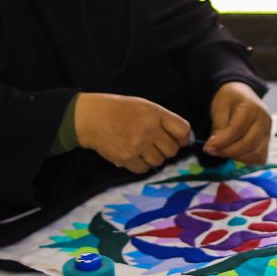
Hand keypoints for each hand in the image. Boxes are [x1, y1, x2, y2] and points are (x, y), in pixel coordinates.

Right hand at [75, 92, 189, 172]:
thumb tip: (185, 140)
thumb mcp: (143, 106)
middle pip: (172, 150)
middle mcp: (148, 129)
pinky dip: (141, 165)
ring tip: (140, 147)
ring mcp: (137, 145)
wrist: (91, 117)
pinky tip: (132, 154)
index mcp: (155, 113)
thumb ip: (164, 120)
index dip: (183, 138)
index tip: (179, 140)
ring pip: (159, 161)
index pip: (183, 130)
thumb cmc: (118, 110)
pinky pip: (144, 169)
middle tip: (155, 144)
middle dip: (166, 149)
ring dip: (152, 158)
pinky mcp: (126, 158)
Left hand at [203, 80, 270, 165]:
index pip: (237, 130)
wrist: (242, 95)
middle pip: (248, 144)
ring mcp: (268, 131)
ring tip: (222, 151)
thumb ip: (218, 127)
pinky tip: (233, 153)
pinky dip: (246, 159)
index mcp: (252, 107)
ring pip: (256, 154)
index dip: (221, 141)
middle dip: (227, 151)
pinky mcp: (267, 141)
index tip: (207, 147)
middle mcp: (264, 120)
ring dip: (237, 157)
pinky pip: (260, 157)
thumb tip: (215, 147)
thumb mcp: (219, 107)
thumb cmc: (229, 100)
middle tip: (212, 151)